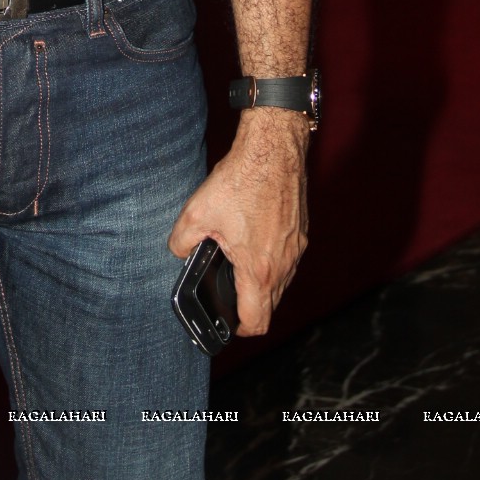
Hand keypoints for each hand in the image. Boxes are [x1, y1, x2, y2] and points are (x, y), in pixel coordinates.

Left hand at [168, 110, 307, 334]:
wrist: (274, 149)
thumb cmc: (242, 180)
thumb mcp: (197, 212)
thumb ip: (181, 241)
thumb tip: (178, 253)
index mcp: (258, 269)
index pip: (257, 322)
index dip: (240, 330)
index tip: (228, 322)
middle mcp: (284, 265)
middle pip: (270, 305)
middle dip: (248, 304)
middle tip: (227, 290)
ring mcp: (296, 248)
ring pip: (281, 282)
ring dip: (261, 282)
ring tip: (238, 264)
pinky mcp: (301, 231)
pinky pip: (287, 259)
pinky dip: (272, 259)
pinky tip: (253, 239)